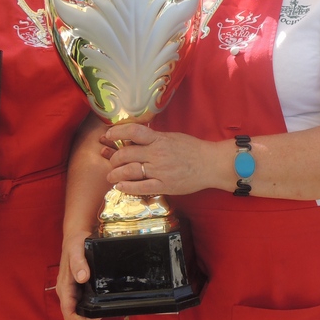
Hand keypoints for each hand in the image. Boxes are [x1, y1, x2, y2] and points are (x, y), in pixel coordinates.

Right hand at [57, 232, 100, 319]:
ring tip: (101, 310)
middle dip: (84, 319)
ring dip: (86, 314)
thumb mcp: (77, 250)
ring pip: (75, 310)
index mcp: (64, 285)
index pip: (68, 312)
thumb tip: (82, 278)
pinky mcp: (76, 287)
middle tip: (100, 315)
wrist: (76, 236)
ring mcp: (70, 289)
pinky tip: (98, 302)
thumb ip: (79, 263)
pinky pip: (80, 302)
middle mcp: (65, 290)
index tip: (94, 316)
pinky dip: (88, 307)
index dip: (80, 319)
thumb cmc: (76, 242)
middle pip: (71, 315)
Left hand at [100, 123, 217, 195]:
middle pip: (126, 154)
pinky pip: (141, 187)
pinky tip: (120, 186)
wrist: (210, 164)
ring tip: (111, 175)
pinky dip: (127, 187)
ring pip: (130, 171)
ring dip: (115, 174)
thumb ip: (154, 138)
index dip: (117, 132)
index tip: (108, 135)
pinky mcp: (164, 186)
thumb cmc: (192, 149)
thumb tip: (134, 139)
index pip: (133, 131)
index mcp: (159, 139)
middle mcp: (157, 154)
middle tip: (111, 160)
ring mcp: (160, 171)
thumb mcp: (172, 137)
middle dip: (114, 158)